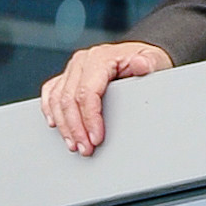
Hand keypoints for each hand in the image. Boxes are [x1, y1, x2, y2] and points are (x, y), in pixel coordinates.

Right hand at [39, 39, 172, 154]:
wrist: (141, 56)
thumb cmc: (147, 61)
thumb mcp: (155, 60)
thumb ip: (149, 63)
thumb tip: (141, 64)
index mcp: (100, 57)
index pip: (87, 92)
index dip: (90, 118)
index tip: (96, 138)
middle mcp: (83, 61)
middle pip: (69, 99)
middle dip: (76, 128)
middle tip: (85, 149)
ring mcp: (73, 68)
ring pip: (57, 99)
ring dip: (64, 126)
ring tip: (75, 144)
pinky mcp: (67, 76)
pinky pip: (51, 93)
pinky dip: (50, 110)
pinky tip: (56, 125)